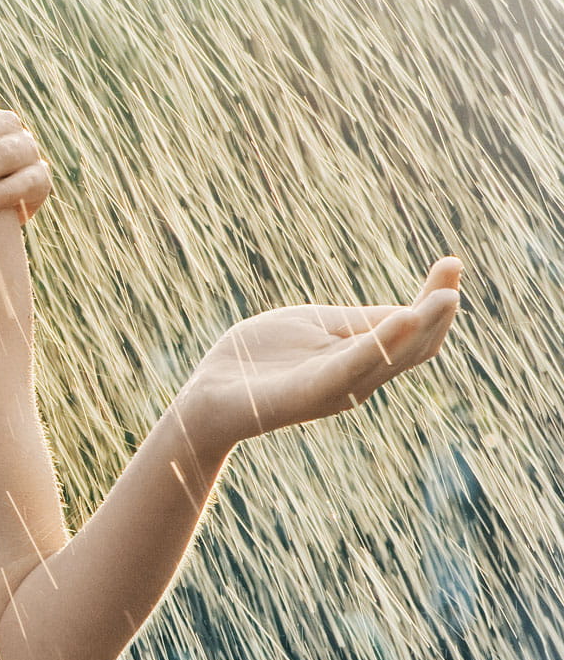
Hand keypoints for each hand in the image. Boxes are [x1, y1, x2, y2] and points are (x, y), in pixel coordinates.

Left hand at [174, 260, 461, 454]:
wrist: (207, 395)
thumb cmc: (259, 358)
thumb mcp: (316, 326)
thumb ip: (358, 321)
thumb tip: (409, 307)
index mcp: (360, 359)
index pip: (411, 329)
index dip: (436, 300)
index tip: (452, 264)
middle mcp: (358, 377)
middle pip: (415, 346)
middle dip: (438, 309)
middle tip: (453, 272)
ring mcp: (336, 387)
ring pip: (391, 357)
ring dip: (421, 325)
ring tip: (444, 297)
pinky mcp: (309, 392)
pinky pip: (352, 367)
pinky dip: (381, 343)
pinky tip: (404, 318)